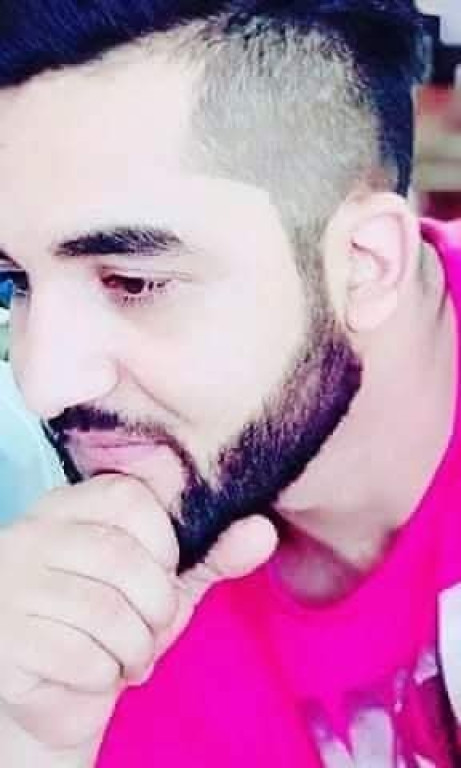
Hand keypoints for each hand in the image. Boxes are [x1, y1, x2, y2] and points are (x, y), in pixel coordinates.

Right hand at [0, 475, 276, 764]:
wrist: (60, 692)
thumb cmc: (116, 623)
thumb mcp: (169, 583)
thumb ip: (213, 554)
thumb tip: (263, 529)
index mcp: (70, 507)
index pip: (129, 499)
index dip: (165, 545)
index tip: (164, 576)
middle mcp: (31, 534)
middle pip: (121, 557)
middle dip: (157, 607)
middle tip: (152, 629)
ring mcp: (10, 584)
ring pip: (105, 611)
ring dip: (135, 648)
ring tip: (129, 656)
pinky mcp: (4, 638)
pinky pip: (80, 655)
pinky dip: (107, 675)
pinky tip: (100, 674)